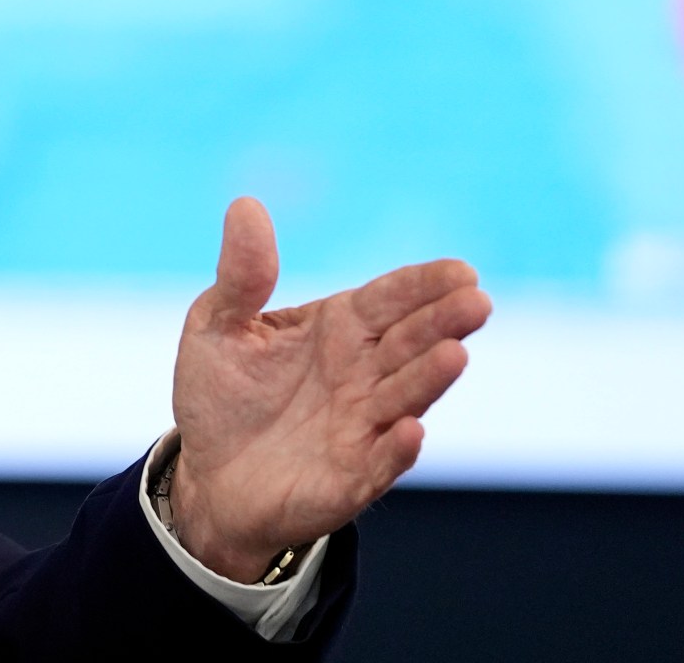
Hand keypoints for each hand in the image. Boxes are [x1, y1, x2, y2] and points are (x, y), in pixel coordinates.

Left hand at [162, 198, 490, 581]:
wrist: (207, 479)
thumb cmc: (220, 396)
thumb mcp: (217, 326)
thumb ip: (242, 275)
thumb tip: (246, 204)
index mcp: (337, 328)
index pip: (390, 298)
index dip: (424, 284)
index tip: (462, 271)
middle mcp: (362, 373)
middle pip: (411, 341)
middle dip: (444, 321)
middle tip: (477, 301)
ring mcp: (362, 425)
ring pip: (406, 396)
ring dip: (431, 377)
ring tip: (454, 354)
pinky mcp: (351, 478)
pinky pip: (380, 461)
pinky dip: (397, 448)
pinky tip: (411, 430)